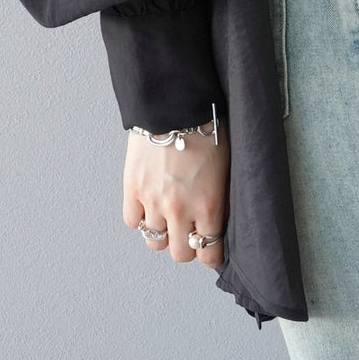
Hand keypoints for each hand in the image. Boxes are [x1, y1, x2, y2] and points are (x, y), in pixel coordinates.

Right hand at [123, 120, 229, 266]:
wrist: (175, 105)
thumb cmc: (206, 127)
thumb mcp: (226, 166)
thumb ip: (220, 197)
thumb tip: (219, 217)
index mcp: (209, 205)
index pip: (209, 253)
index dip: (210, 254)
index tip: (209, 249)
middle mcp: (180, 209)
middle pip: (180, 253)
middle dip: (186, 246)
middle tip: (188, 232)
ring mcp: (153, 201)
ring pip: (154, 241)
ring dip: (162, 233)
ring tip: (167, 218)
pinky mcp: (132, 189)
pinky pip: (132, 222)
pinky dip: (140, 218)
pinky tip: (149, 206)